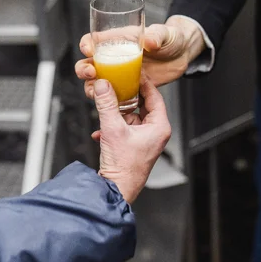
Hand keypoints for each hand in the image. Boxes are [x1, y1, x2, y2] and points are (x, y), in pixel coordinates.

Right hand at [76, 15, 205, 98]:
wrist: (182, 55)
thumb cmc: (172, 38)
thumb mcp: (165, 33)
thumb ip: (156, 36)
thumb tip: (149, 42)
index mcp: (120, 40)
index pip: (95, 40)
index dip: (87, 44)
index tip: (88, 50)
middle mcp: (116, 58)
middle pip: (90, 64)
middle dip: (85, 70)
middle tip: (92, 73)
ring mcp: (121, 75)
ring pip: (98, 84)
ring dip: (93, 89)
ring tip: (98, 93)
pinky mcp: (129, 89)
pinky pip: (114, 98)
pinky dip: (110, 104)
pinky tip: (112, 107)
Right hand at [92, 76, 171, 203]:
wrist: (116, 189)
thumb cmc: (123, 167)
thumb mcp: (112, 128)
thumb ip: (107, 104)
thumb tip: (104, 86)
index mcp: (159, 127)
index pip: (155, 96)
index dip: (143, 82)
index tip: (134, 72)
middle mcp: (155, 133)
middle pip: (142, 105)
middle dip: (127, 97)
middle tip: (117, 85)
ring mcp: (145, 140)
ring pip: (131, 117)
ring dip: (117, 114)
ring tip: (106, 109)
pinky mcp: (135, 147)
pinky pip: (125, 129)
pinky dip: (113, 127)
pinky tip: (101, 131)